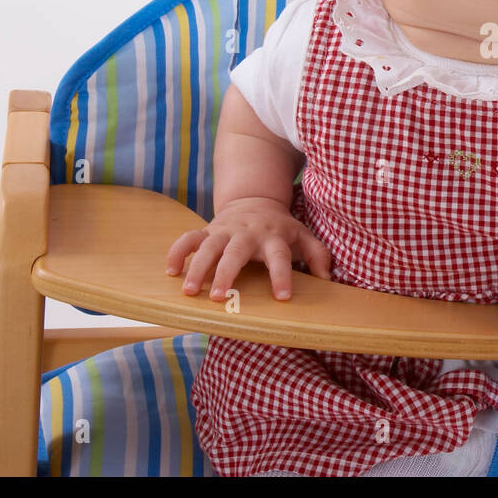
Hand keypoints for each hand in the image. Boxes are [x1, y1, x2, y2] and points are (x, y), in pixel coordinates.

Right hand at [165, 196, 331, 301]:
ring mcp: (225, 230)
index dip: (282, 276)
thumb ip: (318, 256)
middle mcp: (248, 233)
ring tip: (189, 291)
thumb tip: (327, 279)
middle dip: (226, 273)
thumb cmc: (281, 227)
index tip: (282, 297)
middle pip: (236, 251)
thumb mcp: (303, 236)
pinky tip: (170, 272)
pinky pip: (188, 238)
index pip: (280, 257)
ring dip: (197, 267)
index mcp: (273, 237)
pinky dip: (177, 252)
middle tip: (218, 297)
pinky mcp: (208, 230)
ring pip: (208, 246)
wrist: (256, 200)